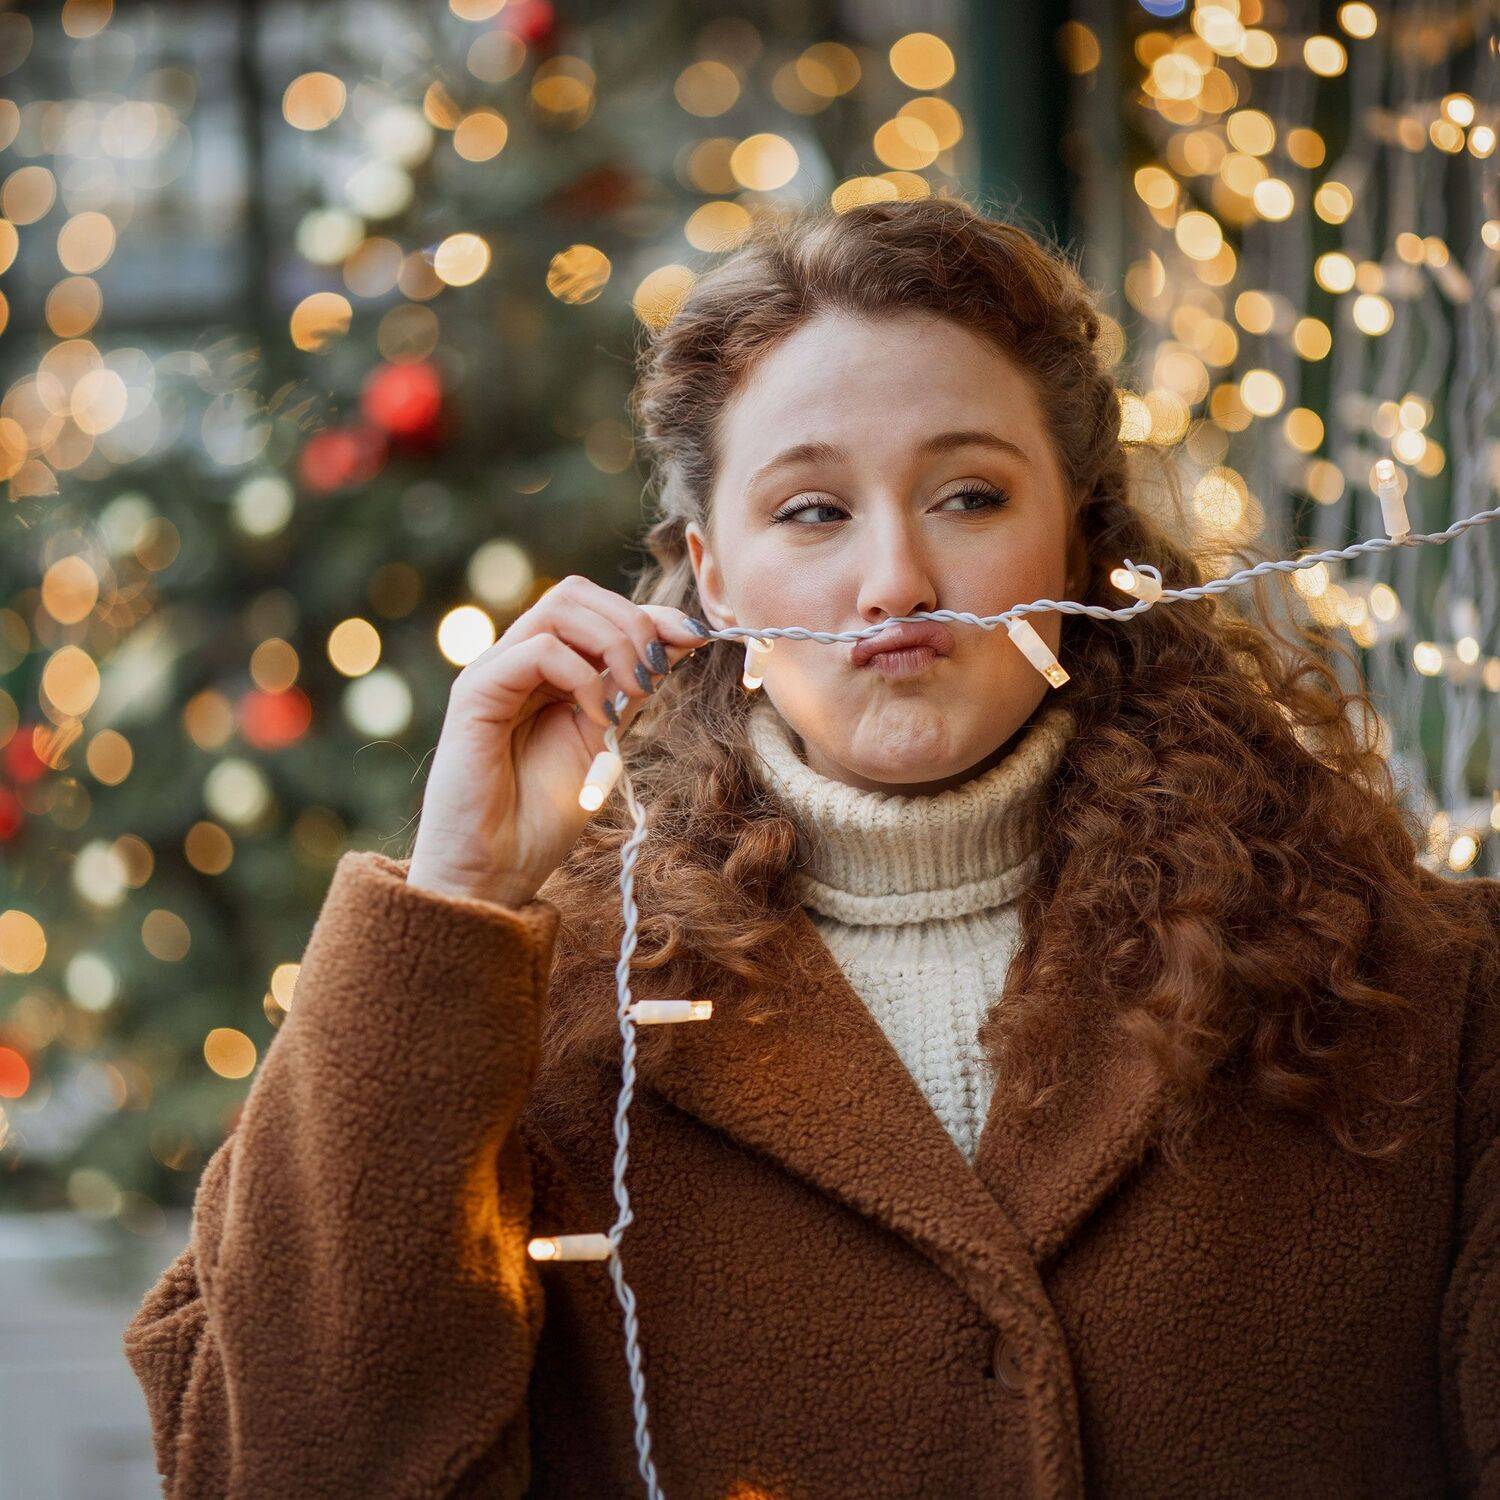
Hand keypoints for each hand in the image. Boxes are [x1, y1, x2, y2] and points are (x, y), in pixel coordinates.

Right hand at [405, 576, 708, 907]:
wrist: (492, 872)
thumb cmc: (540, 818)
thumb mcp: (603, 742)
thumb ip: (630, 694)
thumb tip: (678, 643)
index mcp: (544, 671)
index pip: (595, 610)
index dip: (649, 615)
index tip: (696, 636)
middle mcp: (515, 661)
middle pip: (576, 593)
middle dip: (634, 622)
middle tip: (659, 672)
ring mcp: (493, 672)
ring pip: (559, 607)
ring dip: (615, 642)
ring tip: (635, 692)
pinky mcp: (474, 692)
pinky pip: (539, 650)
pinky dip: (584, 676)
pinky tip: (598, 718)